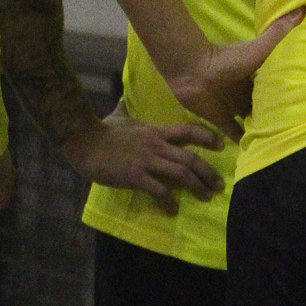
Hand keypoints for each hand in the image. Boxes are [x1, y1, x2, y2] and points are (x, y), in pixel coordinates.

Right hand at [63, 110, 223, 212]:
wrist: (84, 142)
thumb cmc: (102, 130)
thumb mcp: (119, 115)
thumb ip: (126, 107)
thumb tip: (124, 96)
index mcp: (155, 132)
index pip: (188, 130)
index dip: (207, 136)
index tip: (222, 145)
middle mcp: (156, 145)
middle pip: (190, 158)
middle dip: (208, 173)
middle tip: (220, 186)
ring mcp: (146, 160)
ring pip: (180, 173)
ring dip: (197, 186)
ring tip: (206, 197)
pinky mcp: (135, 175)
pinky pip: (158, 189)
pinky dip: (169, 200)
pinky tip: (173, 209)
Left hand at [165, 8, 305, 141]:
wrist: (193, 71)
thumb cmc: (228, 60)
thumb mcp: (258, 49)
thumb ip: (277, 33)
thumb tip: (303, 9)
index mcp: (257, 75)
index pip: (276, 85)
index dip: (288, 92)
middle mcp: (247, 91)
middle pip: (265, 103)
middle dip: (276, 113)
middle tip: (296, 128)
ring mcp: (234, 106)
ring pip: (252, 119)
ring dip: (262, 128)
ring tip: (279, 142)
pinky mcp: (221, 119)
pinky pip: (234, 133)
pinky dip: (242, 142)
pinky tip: (256, 152)